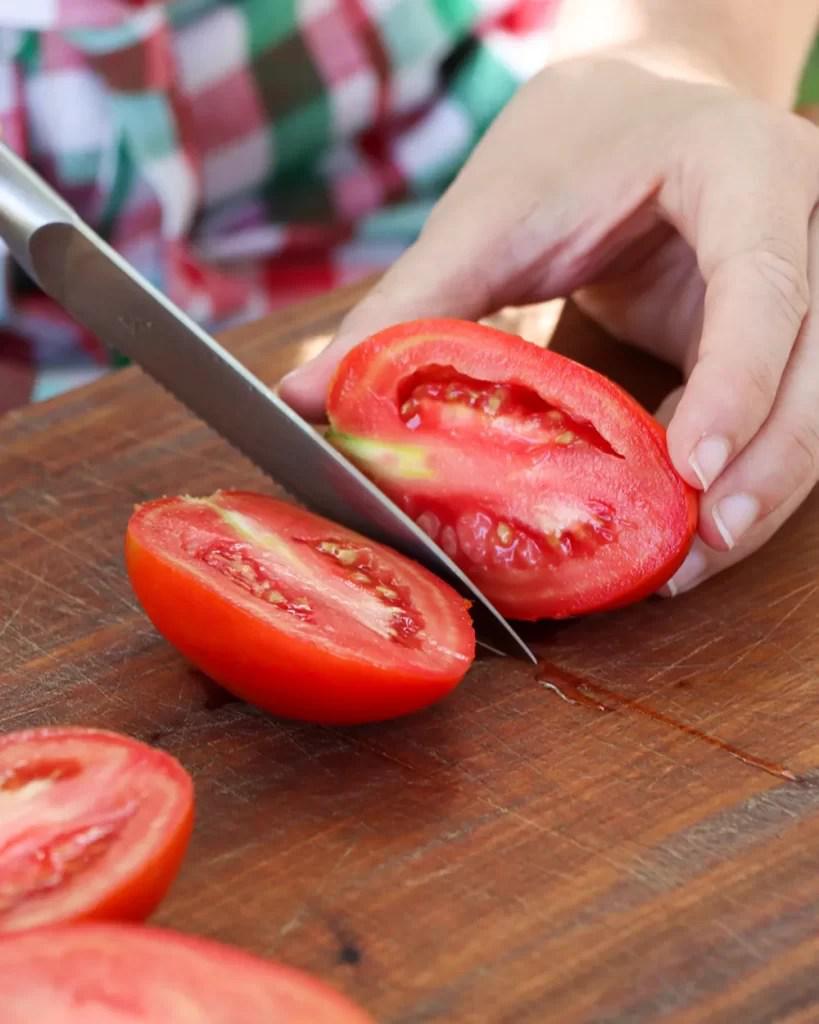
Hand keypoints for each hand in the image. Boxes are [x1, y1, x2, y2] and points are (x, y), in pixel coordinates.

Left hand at [280, 58, 818, 595]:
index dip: (737, 382)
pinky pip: (786, 412)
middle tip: (694, 548)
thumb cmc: (568, 145)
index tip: (690, 470)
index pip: (764, 282)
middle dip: (765, 465)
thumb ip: (411, 302)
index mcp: (743, 169)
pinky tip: (682, 524)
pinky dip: (742, 472)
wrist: (631, 110)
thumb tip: (306, 396)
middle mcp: (805, 220)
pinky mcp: (788, 330)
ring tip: (686, 561)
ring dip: (762, 488)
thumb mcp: (489, 213)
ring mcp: (811, 276)